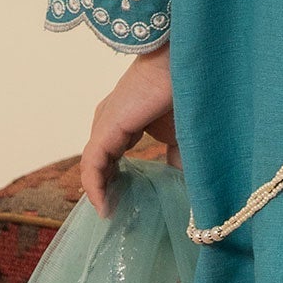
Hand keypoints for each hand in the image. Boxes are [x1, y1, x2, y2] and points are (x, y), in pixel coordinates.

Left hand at [80, 48, 178, 215]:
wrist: (189, 67)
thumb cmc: (189, 93)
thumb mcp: (185, 136)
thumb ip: (178, 160)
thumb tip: (183, 187)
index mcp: (127, 121)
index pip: (114, 158)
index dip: (118, 183)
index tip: (128, 207)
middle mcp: (111, 122)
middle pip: (101, 162)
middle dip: (108, 190)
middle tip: (118, 216)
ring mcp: (106, 124)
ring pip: (94, 166)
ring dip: (101, 192)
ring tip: (111, 216)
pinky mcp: (106, 129)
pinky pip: (92, 166)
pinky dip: (96, 189)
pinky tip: (105, 208)